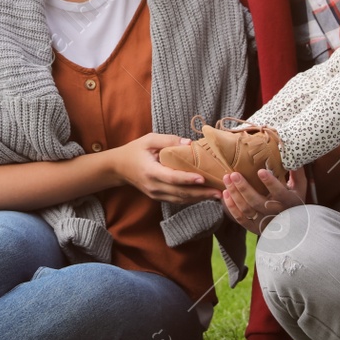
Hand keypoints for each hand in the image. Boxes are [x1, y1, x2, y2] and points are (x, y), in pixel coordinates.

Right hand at [110, 133, 225, 203]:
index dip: (187, 179)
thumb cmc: (135, 150)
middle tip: (220, 191)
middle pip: (180, 192)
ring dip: (200, 198)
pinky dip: (192, 199)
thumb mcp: (148, 139)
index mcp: (150, 171)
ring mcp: (156, 194)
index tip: (203, 178)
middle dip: (201, 193)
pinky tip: (205, 196)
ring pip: (181, 199)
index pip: (171, 177)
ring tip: (217, 195)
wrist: (119, 168)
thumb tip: (189, 143)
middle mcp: (154, 186)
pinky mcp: (159, 197)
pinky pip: (178, 200)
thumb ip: (168, 140)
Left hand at [222, 166, 307, 234]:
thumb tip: (292, 155)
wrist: (293, 227)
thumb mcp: (300, 187)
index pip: (279, 192)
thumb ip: (296, 172)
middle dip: (244, 187)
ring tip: (227, 179)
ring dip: (235, 194)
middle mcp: (275, 213)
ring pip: (246, 209)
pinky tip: (225, 194)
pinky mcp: (255, 228)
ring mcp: (264, 222)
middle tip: (234, 174)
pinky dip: (231, 207)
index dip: (270, 183)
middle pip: (257, 201)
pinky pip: (240, 218)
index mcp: (288, 202)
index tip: (260, 171)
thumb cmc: (295, 201)